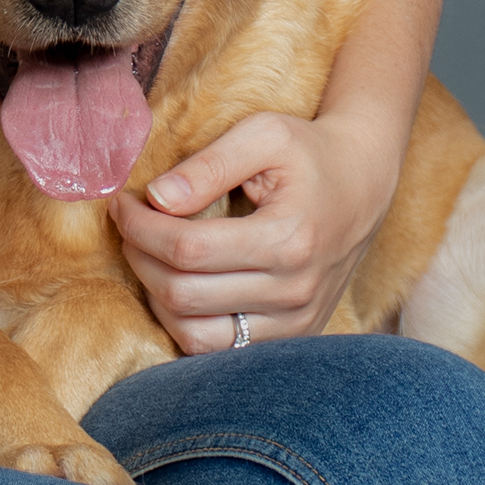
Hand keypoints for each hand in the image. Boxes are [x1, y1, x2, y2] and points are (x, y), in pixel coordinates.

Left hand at [110, 109, 400, 353]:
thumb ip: (208, 164)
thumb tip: (156, 197)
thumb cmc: (308, 152)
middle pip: (185, 295)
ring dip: (156, 295)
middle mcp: (296, 291)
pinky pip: (221, 351)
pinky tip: (176, 283)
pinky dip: (185, 323)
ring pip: (196, 336)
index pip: (188, 249)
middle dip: (140, 256)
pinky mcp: (293, 338)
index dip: (140, 227)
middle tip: (129, 224)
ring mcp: (297, 322)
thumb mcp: (262, 134)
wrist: (363, 183)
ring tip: (148, 254)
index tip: (122, 202)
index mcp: (289, 239)